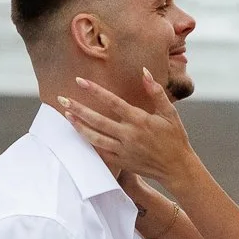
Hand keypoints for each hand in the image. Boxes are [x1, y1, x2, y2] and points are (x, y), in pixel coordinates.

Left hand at [62, 72, 197, 206]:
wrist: (176, 167)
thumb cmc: (175, 137)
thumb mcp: (169, 112)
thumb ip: (156, 92)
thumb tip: (144, 71)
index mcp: (140, 120)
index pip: (112, 102)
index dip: (95, 91)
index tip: (81, 81)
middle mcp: (129, 135)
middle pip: (98, 120)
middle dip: (78, 109)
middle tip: (62, 99)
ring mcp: (123, 150)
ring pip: (95, 138)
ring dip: (79, 126)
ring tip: (67, 116)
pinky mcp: (121, 161)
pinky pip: (101, 152)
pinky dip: (89, 143)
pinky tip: (80, 134)